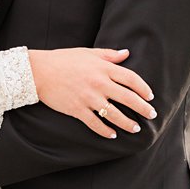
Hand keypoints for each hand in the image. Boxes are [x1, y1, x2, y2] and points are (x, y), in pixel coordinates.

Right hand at [28, 47, 155, 138]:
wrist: (38, 71)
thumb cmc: (62, 60)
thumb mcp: (87, 53)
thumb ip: (108, 55)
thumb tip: (126, 53)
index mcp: (103, 68)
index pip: (131, 79)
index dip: (144, 89)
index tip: (150, 96)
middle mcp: (99, 83)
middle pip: (129, 98)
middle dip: (143, 108)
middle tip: (151, 114)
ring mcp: (88, 97)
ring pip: (115, 115)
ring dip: (128, 123)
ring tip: (135, 128)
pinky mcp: (77, 109)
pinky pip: (96, 124)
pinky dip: (105, 131)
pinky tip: (112, 135)